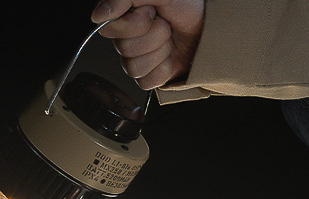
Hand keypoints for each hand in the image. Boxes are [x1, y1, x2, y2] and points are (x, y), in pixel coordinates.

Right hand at [90, 0, 204, 88]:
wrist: (209, 27)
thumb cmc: (186, 7)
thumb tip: (99, 15)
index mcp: (123, 19)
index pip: (111, 29)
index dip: (136, 23)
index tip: (152, 12)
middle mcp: (125, 40)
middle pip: (125, 49)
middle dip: (154, 35)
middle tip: (165, 25)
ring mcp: (134, 60)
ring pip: (134, 67)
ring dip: (160, 51)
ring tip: (169, 39)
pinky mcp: (146, 78)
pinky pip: (145, 82)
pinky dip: (164, 69)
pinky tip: (170, 57)